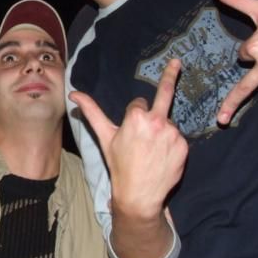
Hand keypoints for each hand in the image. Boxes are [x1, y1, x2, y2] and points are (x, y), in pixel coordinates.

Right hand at [70, 59, 187, 219]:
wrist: (139, 195)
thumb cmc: (120, 165)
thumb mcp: (105, 136)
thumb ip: (92, 111)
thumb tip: (73, 93)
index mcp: (137, 116)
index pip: (138, 103)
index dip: (134, 116)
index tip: (131, 133)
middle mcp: (157, 121)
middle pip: (164, 94)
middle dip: (170, 75)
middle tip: (177, 62)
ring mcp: (173, 133)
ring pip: (167, 123)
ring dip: (162, 131)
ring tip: (152, 152)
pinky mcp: (184, 145)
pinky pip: (178, 138)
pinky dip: (172, 144)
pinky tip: (163, 157)